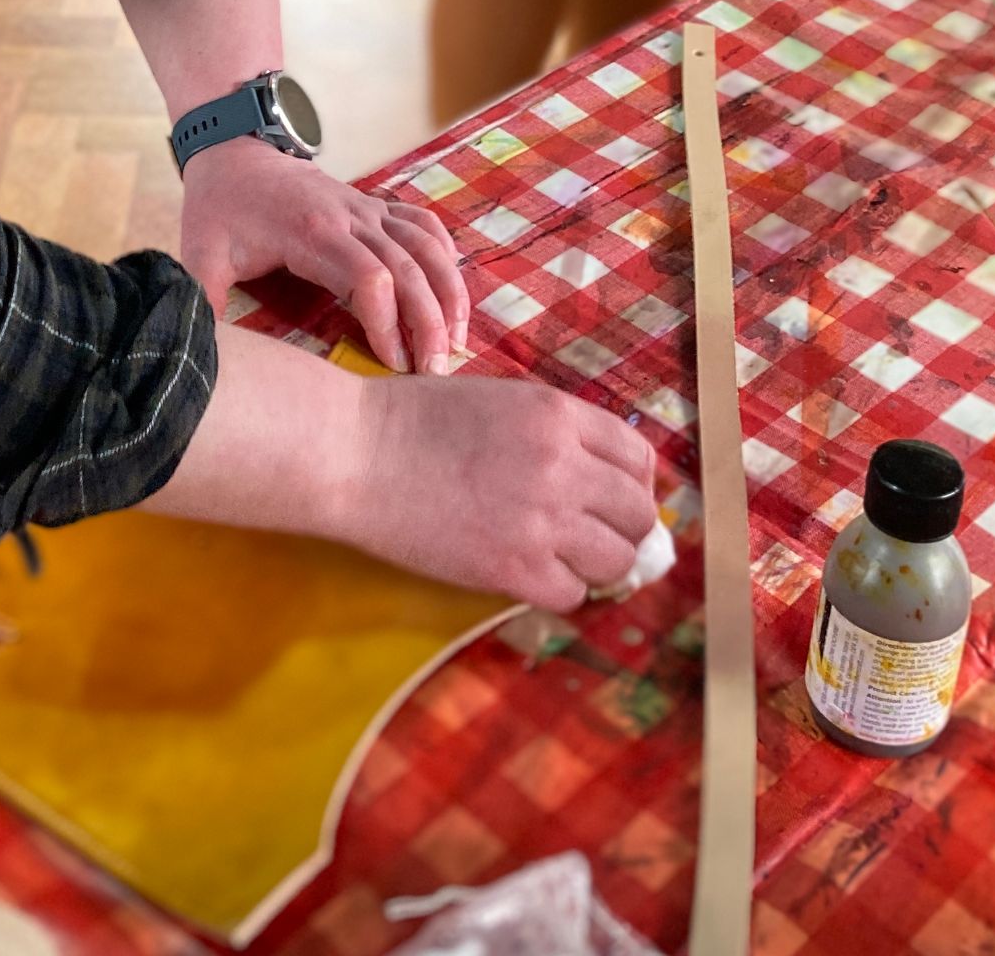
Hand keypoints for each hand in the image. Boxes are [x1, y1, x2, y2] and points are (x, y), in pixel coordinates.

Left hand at [178, 137, 467, 373]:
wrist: (234, 151)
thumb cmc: (218, 208)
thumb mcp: (200, 255)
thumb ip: (203, 303)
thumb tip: (204, 357)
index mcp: (310, 232)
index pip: (368, 278)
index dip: (387, 322)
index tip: (394, 364)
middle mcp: (349, 217)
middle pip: (408, 268)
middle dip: (428, 321)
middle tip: (437, 370)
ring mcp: (367, 208)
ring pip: (426, 247)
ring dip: (448, 292)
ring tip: (459, 341)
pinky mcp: (375, 206)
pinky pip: (424, 226)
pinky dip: (446, 257)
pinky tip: (454, 295)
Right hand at [342, 366, 659, 611]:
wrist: (355, 451)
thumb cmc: (412, 419)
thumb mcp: (497, 400)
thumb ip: (550, 431)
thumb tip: (594, 474)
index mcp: (557, 414)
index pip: (639, 457)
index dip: (629, 482)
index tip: (608, 497)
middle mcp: (563, 464)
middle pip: (639, 514)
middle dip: (619, 527)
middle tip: (586, 533)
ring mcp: (542, 519)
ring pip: (616, 560)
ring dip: (594, 563)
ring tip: (557, 556)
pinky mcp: (513, 568)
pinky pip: (572, 595)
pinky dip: (555, 589)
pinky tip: (525, 572)